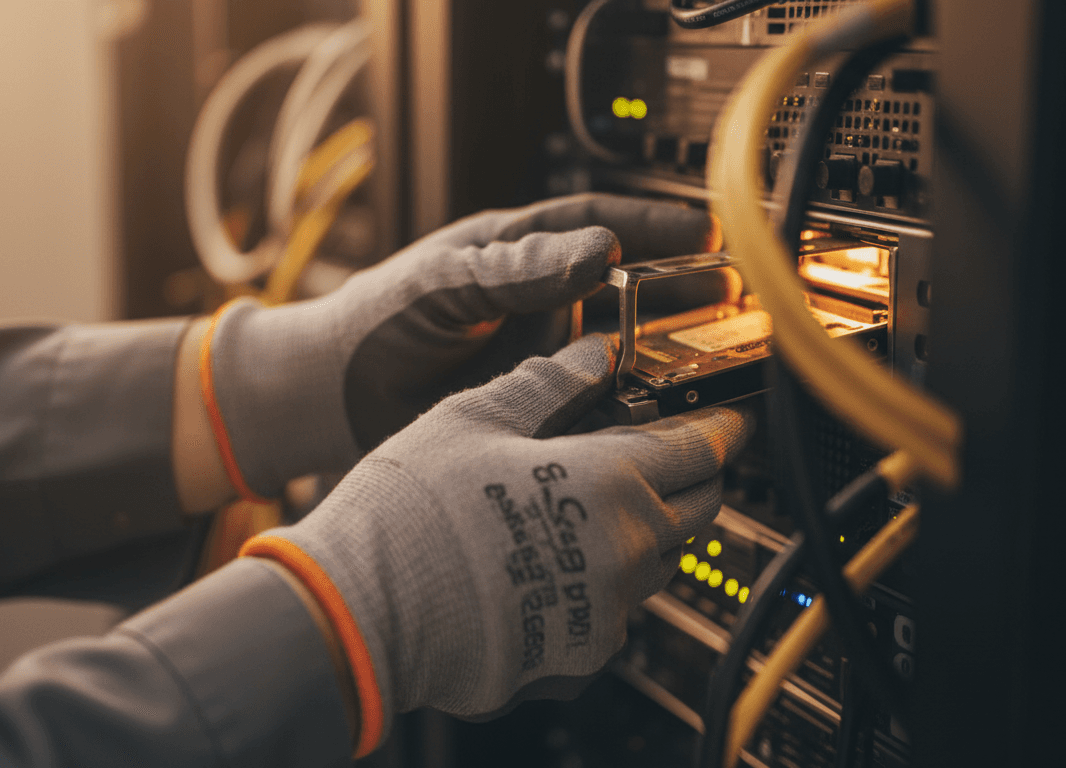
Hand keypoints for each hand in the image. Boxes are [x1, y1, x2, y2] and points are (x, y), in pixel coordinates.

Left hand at [200, 193, 714, 498]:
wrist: (333, 399)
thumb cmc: (376, 323)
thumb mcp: (443, 284)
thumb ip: (514, 269)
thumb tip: (597, 251)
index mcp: (516, 254)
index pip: (597, 225)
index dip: (656, 226)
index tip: (706, 232)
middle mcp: (537, 302)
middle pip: (627, 290)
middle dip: (681, 294)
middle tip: (731, 304)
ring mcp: (538, 355)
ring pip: (618, 350)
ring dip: (663, 356)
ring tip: (710, 364)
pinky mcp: (533, 406)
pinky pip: (591, 405)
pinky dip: (625, 412)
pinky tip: (658, 422)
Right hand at [240, 334, 752, 754]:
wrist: (364, 613)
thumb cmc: (411, 513)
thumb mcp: (475, 418)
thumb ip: (548, 383)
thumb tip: (593, 353)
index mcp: (612, 481)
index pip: (703, 448)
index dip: (724, 427)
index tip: (730, 418)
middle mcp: (626, 553)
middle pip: (699, 510)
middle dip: (695, 476)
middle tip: (670, 452)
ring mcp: (606, 613)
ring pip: (658, 562)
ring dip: (646, 528)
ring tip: (594, 502)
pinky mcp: (578, 657)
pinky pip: (616, 612)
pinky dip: (603, 581)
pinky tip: (553, 560)